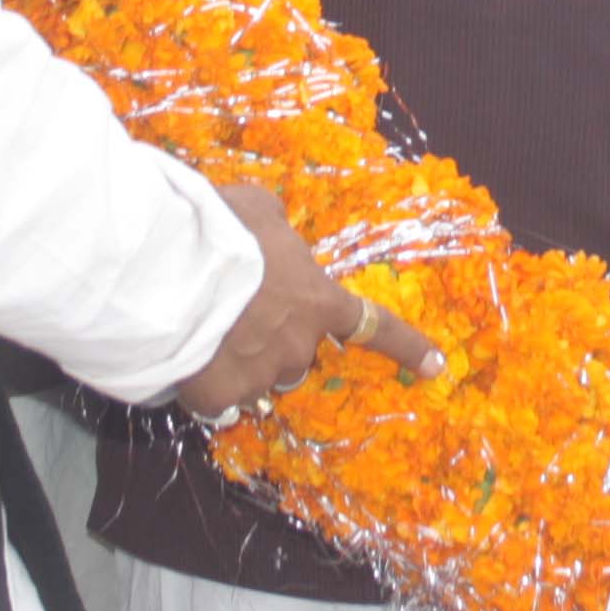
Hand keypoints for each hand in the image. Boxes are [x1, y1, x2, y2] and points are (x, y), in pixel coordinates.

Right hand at [171, 184, 444, 423]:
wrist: (173, 269)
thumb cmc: (224, 230)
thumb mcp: (259, 210)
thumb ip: (274, 230)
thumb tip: (269, 231)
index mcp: (319, 300)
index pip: (375, 327)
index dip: (407, 347)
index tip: (436, 366)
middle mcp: (299, 344)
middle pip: (299, 356)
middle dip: (276, 343)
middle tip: (238, 318)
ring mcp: (261, 374)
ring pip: (258, 380)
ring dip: (241, 366)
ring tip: (205, 336)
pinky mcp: (220, 396)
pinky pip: (218, 400)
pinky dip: (206, 387)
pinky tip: (187, 363)